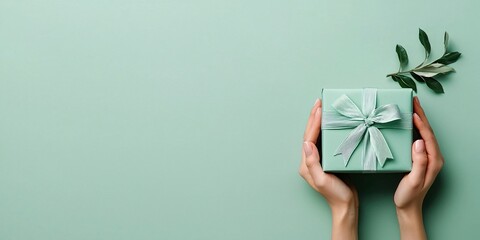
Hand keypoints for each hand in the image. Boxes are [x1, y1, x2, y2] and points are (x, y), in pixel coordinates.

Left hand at [299, 99, 357, 239]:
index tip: (319, 109)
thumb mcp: (322, 180)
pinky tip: (332, 123)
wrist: (346, 206)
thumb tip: (306, 144)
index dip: (313, 123)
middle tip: (319, 102)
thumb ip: (313, 163)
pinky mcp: (328, 160)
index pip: (308, 138)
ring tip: (323, 108)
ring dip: (319, 121)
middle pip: (310, 134)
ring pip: (317, 135)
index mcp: (306, 164)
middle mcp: (309, 160)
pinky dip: (327, 129)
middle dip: (314, 117)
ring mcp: (318, 159)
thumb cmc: (335, 195)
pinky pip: (325, 140)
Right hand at [394, 96, 443, 239]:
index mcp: (434, 161)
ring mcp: (428, 158)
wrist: (408, 207)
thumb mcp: (413, 180)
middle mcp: (434, 157)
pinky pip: (419, 139)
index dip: (421, 123)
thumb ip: (419, 162)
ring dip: (418, 120)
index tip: (413, 112)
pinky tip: (408, 124)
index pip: (428, 137)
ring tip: (411, 107)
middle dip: (421, 115)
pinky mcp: (421, 159)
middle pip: (428, 132)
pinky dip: (415, 128)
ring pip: (424, 134)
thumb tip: (418, 142)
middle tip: (413, 101)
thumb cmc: (409, 196)